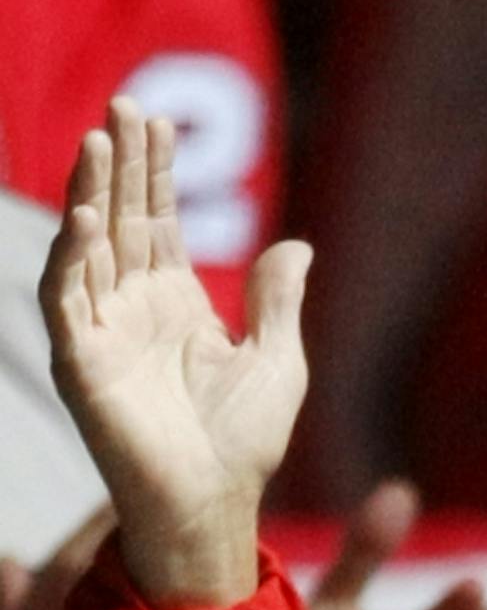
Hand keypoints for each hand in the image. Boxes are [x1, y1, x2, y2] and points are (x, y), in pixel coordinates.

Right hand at [38, 97, 309, 607]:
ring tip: (99, 139)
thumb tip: (297, 244)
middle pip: (118, 219)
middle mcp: (130, 309)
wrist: (218, 503)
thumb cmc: (245, 443)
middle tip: (124, 106)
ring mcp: (101, 333)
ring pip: (86, 246)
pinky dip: (72, 257)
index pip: (154, 221)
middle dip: (118, 164)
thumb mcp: (277, 360)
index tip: (155, 120)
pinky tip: (86, 217)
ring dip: (88, 193)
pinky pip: (66, 299)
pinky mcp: (81, 363)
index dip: (153, 172)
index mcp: (174, 305)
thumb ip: (278, 301)